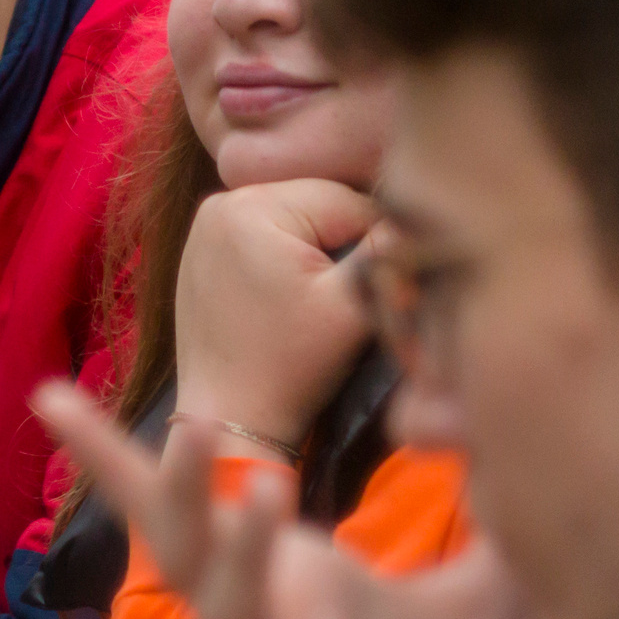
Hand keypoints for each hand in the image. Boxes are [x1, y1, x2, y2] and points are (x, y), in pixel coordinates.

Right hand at [34, 382, 550, 618]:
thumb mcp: (492, 582)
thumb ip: (484, 491)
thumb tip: (464, 396)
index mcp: (291, 581)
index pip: (196, 509)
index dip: (119, 458)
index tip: (47, 396)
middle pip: (192, 554)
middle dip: (183, 489)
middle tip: (194, 422)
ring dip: (241, 558)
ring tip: (266, 486)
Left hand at [173, 181, 376, 442]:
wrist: (230, 417)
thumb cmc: (290, 366)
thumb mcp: (351, 305)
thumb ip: (385, 251)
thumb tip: (415, 218)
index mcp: (252, 204)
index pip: (348, 200)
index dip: (377, 241)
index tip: (381, 284)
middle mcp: (221, 203)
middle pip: (318, 205)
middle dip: (343, 243)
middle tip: (350, 295)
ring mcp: (206, 227)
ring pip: (295, 220)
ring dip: (317, 250)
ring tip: (318, 300)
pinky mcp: (202, 253)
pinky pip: (265, 238)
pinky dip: (286, 259)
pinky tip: (290, 299)